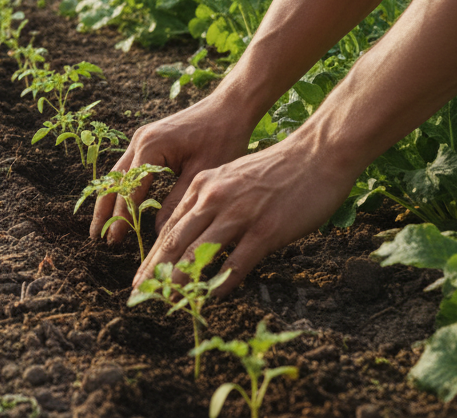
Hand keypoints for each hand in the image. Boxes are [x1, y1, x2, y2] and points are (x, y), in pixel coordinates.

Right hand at [89, 94, 252, 244]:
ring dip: (109, 199)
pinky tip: (120, 202)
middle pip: (114, 180)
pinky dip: (121, 187)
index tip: (114, 241)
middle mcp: (140, 140)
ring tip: (102, 224)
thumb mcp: (201, 175)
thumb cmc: (221, 138)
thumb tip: (157, 233)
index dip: (121, 218)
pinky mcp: (149, 139)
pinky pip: (129, 166)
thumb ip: (176, 203)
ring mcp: (142, 138)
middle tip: (97, 237)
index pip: (129, 190)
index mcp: (150, 147)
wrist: (230, 107)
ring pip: (117, 173)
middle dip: (105, 210)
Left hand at [132, 133, 361, 295]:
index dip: (153, 255)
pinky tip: (212, 298)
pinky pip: (236, 264)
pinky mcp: (264, 230)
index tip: (141, 276)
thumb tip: (196, 231)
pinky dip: (222, 283)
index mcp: (204, 185)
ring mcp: (239, 214)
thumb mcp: (232, 176)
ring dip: (180, 281)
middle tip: (140, 294)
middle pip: (175, 241)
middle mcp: (214, 198)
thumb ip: (212, 201)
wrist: (316, 155)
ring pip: (197, 254)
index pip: (169, 225)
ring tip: (169, 302)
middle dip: (155, 271)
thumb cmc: (278, 169)